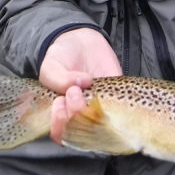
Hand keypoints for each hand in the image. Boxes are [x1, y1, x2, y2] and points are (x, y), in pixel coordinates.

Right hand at [39, 27, 121, 144]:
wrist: (81, 40)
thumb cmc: (62, 57)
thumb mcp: (51, 66)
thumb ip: (57, 79)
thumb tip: (81, 85)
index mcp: (62, 114)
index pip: (61, 134)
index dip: (60, 125)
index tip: (59, 103)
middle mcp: (82, 116)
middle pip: (82, 133)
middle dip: (76, 114)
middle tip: (73, 91)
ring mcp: (102, 109)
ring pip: (103, 126)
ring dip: (93, 110)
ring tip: (84, 84)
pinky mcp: (120, 99)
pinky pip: (123, 111)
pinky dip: (116, 104)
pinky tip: (102, 87)